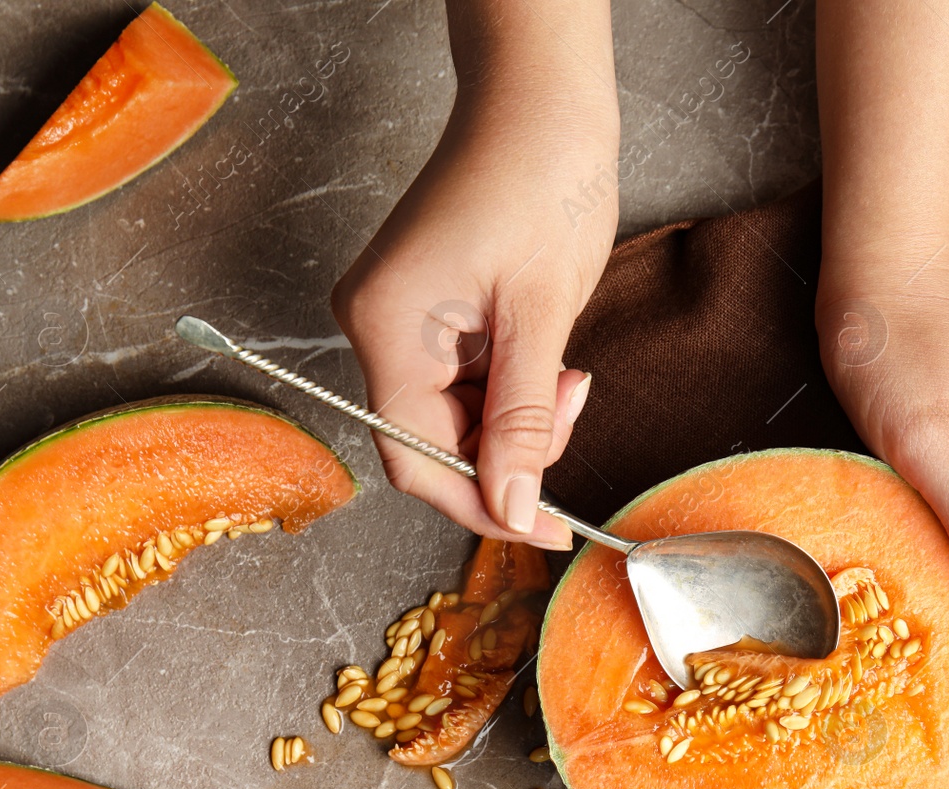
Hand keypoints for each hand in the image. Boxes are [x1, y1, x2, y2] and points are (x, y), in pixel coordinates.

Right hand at [331, 6, 617, 547]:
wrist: (543, 100)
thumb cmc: (540, 179)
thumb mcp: (541, 313)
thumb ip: (522, 418)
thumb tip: (512, 504)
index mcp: (385, 326)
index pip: (417, 458)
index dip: (481, 504)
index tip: (546, 528)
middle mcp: (375, 325)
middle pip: (432, 442)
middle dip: (508, 452)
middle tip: (572, 414)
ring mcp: (399, 315)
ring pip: (454, 415)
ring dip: (517, 418)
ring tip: (568, 374)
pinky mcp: (428, 307)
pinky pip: (463, 381)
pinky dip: (510, 390)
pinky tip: (548, 361)